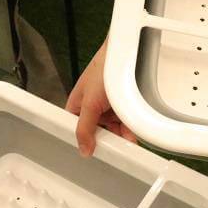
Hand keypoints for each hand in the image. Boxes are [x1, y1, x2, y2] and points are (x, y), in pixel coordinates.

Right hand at [65, 39, 136, 156]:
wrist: (125, 54)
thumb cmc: (102, 70)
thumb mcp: (90, 103)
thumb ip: (85, 128)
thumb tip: (83, 149)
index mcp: (77, 106)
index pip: (76, 130)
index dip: (83, 141)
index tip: (92, 153)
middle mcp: (92, 108)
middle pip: (97, 132)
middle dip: (107, 140)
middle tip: (113, 149)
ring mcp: (108, 108)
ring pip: (113, 129)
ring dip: (120, 136)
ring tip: (125, 143)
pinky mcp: (123, 107)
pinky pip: (125, 124)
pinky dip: (129, 130)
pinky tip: (132, 136)